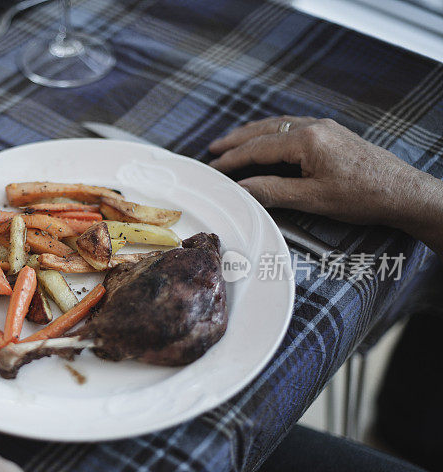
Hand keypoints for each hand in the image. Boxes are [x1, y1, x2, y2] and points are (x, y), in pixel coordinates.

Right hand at [207, 116, 436, 226]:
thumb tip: (241, 189)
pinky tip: (267, 142)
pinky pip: (293, 127)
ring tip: (233, 143)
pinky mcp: (333, 135)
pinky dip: (272, 133)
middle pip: (264, 130)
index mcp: (307, 139)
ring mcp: (325, 128)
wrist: (403, 192)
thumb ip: (272, 191)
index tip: (214, 168)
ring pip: (278, 125)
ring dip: (253, 134)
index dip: (232, 159)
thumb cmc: (362, 196)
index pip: (258, 147)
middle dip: (236, 140)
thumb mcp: (312, 199)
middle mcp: (315, 126)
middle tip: (214, 149)